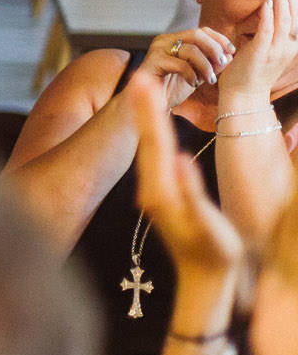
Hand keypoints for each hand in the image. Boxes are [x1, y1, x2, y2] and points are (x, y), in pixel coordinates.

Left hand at [129, 74, 243, 279]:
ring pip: (149, 147)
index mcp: (160, 191)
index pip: (155, 144)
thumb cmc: (214, 255)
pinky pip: (156, 156)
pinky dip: (155, 135)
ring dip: (146, 118)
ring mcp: (154, 190)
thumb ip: (192, 193)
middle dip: (144, 108)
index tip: (144, 84)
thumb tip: (180, 160)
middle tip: (139, 75)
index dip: (150, 113)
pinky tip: (155, 124)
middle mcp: (151, 188)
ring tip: (142, 89)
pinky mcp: (161, 193)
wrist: (204, 279)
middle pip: (147, 140)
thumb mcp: (207, 225)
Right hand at [133, 25, 233, 107]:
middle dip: (214, 49)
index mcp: (175, 40)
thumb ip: (212, 64)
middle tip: (222, 64)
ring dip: (205, 66)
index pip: (201, 30)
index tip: (231, 52)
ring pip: (190, 49)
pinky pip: (180, 64)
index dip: (219, 39)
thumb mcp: (198, 74)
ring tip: (209, 79)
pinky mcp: (153, 62)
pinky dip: (192, 74)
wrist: (151, 105)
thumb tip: (230, 55)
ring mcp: (157, 50)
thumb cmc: (172, 89)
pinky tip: (194, 84)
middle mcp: (164, 40)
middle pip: (196, 34)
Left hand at [218, 0, 297, 106]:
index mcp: (290, 46)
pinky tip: (266, 2)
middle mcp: (288, 48)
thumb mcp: (265, 49)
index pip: (296, 17)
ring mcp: (276, 51)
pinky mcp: (261, 53)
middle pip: (294, 15)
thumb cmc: (249, 72)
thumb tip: (266, 13)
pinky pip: (267, 30)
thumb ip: (268, 33)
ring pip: (284, 20)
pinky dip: (268, 15)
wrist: (243, 96)